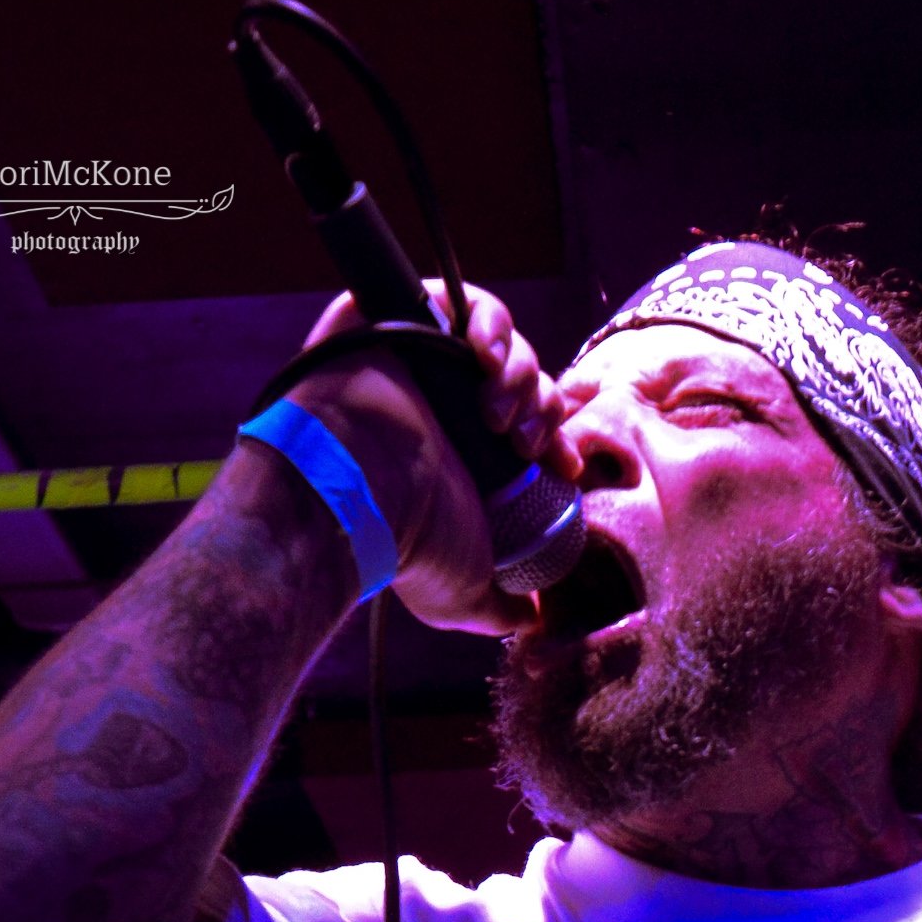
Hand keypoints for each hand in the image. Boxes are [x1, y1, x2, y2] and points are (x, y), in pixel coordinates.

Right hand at [280, 282, 580, 633]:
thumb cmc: (406, 542)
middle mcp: (446, 407)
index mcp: (463, 457)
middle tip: (524, 441)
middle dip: (541, 410)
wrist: (356, 491)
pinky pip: (462, 300)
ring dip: (520, 375)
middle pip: (525, 383)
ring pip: (504, 345)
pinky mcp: (400, 318)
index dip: (556, 443)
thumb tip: (532, 621)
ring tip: (497, 409)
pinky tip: (483, 357)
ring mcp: (424, 361)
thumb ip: (499, 609)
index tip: (565, 468)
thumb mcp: (465, 596)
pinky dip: (489, 324)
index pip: (531, 431)